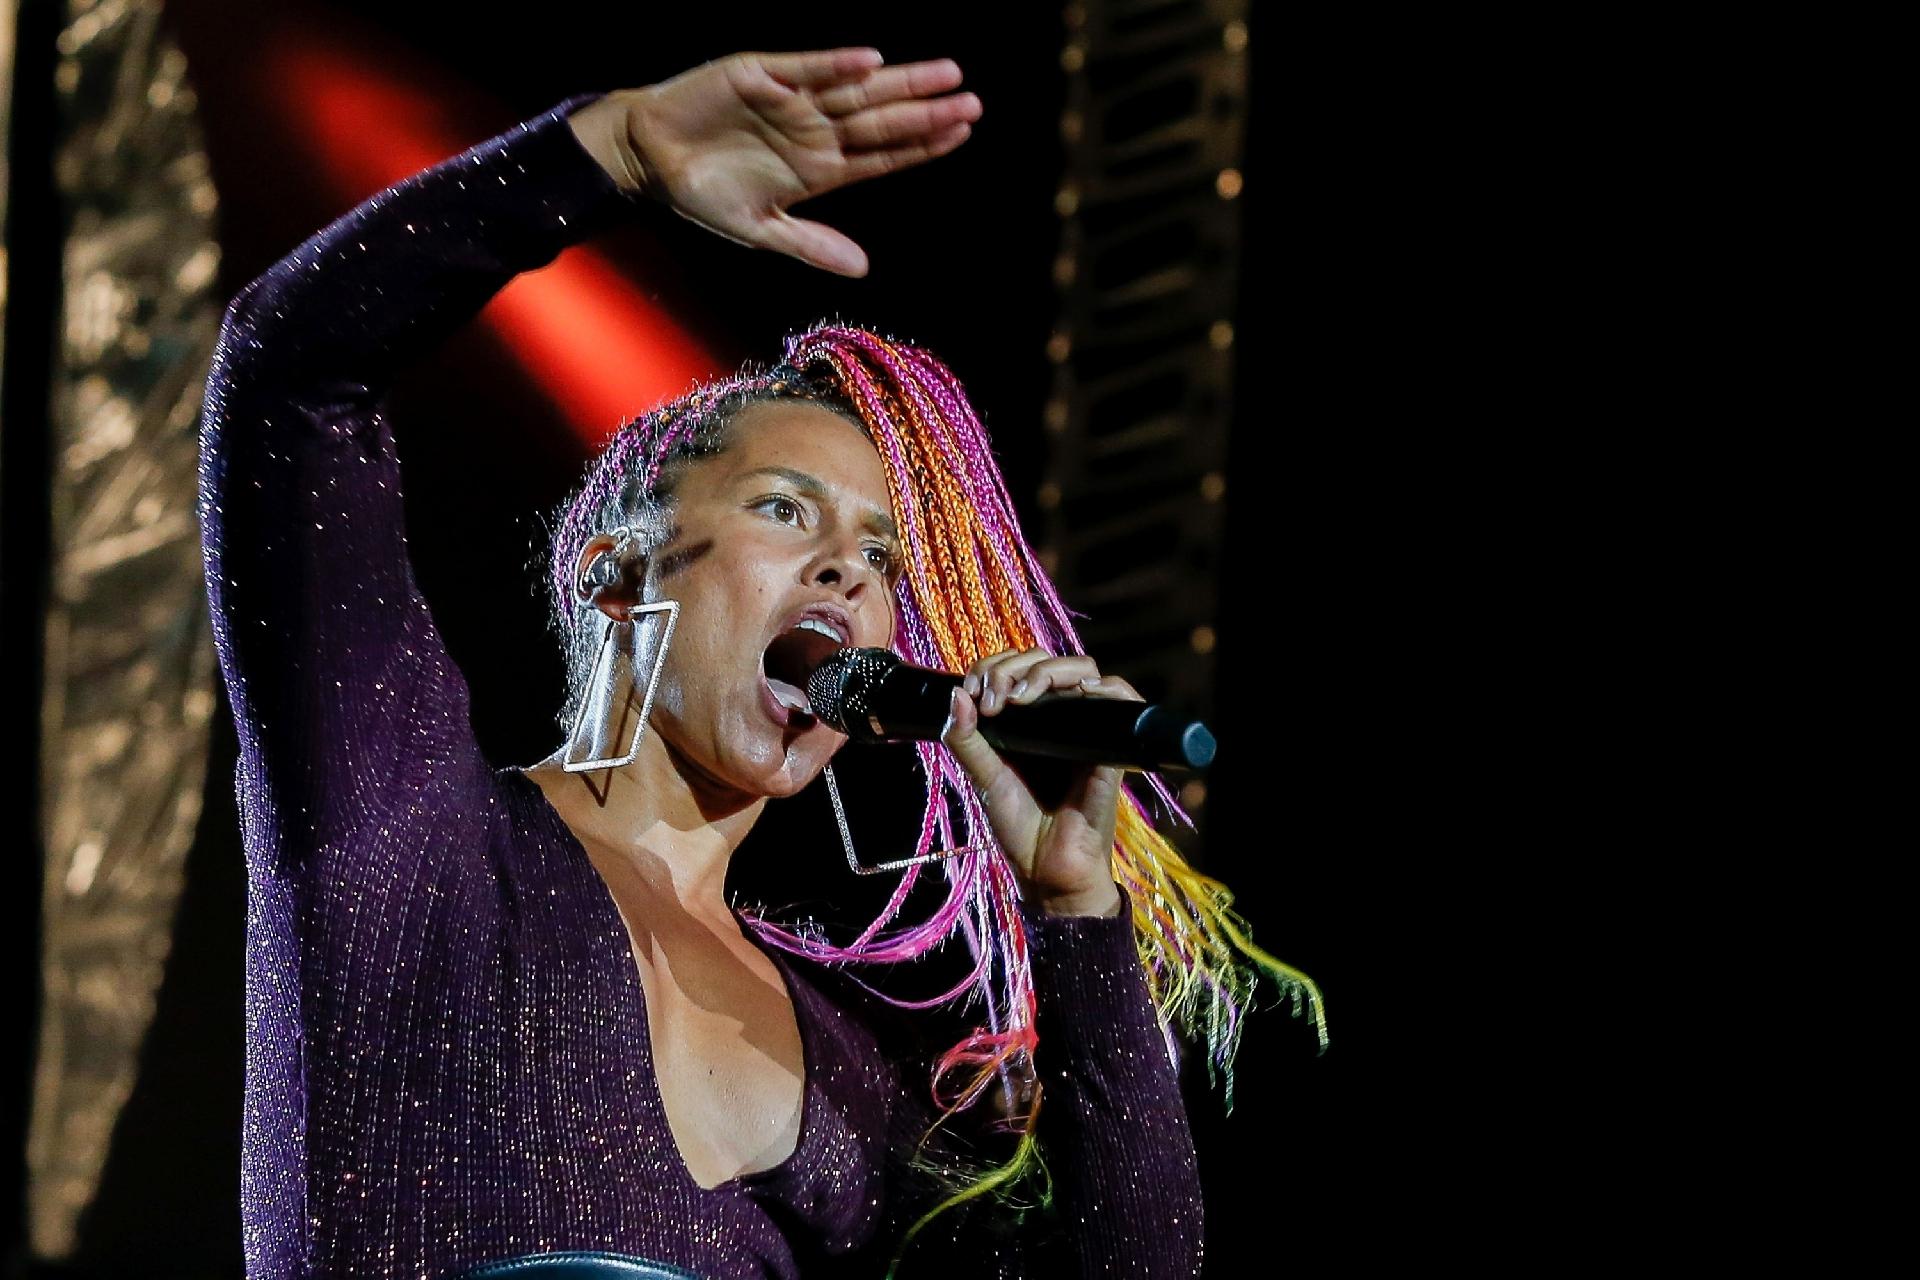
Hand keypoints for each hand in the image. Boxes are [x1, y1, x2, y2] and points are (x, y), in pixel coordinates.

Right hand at [571, 48, 979, 276]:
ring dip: (900, 83)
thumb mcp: (758, 230)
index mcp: (819, 169)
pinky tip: (870, 62)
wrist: (649, 161)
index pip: (882, 155)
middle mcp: (815, 131)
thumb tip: (863, 269)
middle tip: (972, 102)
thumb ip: (810, 244)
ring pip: (856, 91)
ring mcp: (792, 101)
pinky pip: (806, 69)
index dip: (921, 145)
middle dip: (927, 112)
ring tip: (945, 75)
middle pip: (881, 120)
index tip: (962, 134)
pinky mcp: (761, 75)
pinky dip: (835, 65)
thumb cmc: (704, 195)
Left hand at [940, 647, 1143, 917]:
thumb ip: (966, 739)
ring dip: (1049, 671)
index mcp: (1030, 721)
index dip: (994, 667)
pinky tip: (1081, 691)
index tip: (971, 692)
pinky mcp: (1112, 750)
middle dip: (1013, 667)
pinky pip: (1124, 703)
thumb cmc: (1018, 826)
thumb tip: (954, 695)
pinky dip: (1108, 688)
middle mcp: (1061, 718)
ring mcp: (1088, 730)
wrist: (1046, 871)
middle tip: (992, 698)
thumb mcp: (984, 776)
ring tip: (1022, 696)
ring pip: (1083, 671)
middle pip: (1048, 661)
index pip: (1017, 668)